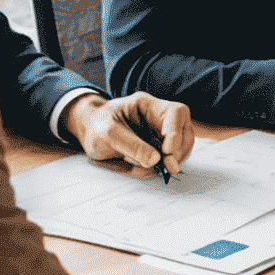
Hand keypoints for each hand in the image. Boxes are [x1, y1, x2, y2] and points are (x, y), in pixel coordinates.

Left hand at [62, 93, 193, 176]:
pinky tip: (154, 168)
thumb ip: (131, 145)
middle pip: (185, 130)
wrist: (88, 132)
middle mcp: (158, 117)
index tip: (167, 152)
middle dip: (179, 150)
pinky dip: (166, 165)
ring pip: (183, 145)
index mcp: (146, 105)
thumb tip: (156, 160)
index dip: (176, 132)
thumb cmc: (95, 127)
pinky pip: (172, 156)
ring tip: (160, 169)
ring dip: (175, 159)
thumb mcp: (107, 134)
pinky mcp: (159, 146)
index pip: (176, 112)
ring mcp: (161, 132)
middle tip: (167, 166)